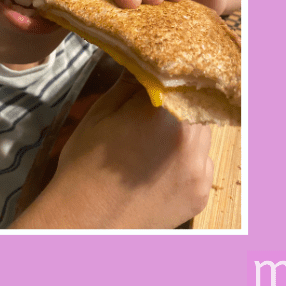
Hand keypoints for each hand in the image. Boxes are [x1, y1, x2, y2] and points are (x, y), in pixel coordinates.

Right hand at [14, 72, 212, 228]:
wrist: (84, 220)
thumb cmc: (84, 165)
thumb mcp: (99, 114)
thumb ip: (128, 86)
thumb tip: (142, 65)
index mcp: (164, 114)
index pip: (177, 79)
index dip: (164, 75)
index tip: (151, 75)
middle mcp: (191, 141)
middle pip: (194, 106)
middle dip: (175, 103)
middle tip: (148, 109)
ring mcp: (199, 171)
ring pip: (201, 134)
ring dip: (182, 130)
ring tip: (152, 138)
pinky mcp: (200, 194)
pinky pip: (200, 164)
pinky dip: (185, 159)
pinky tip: (157, 165)